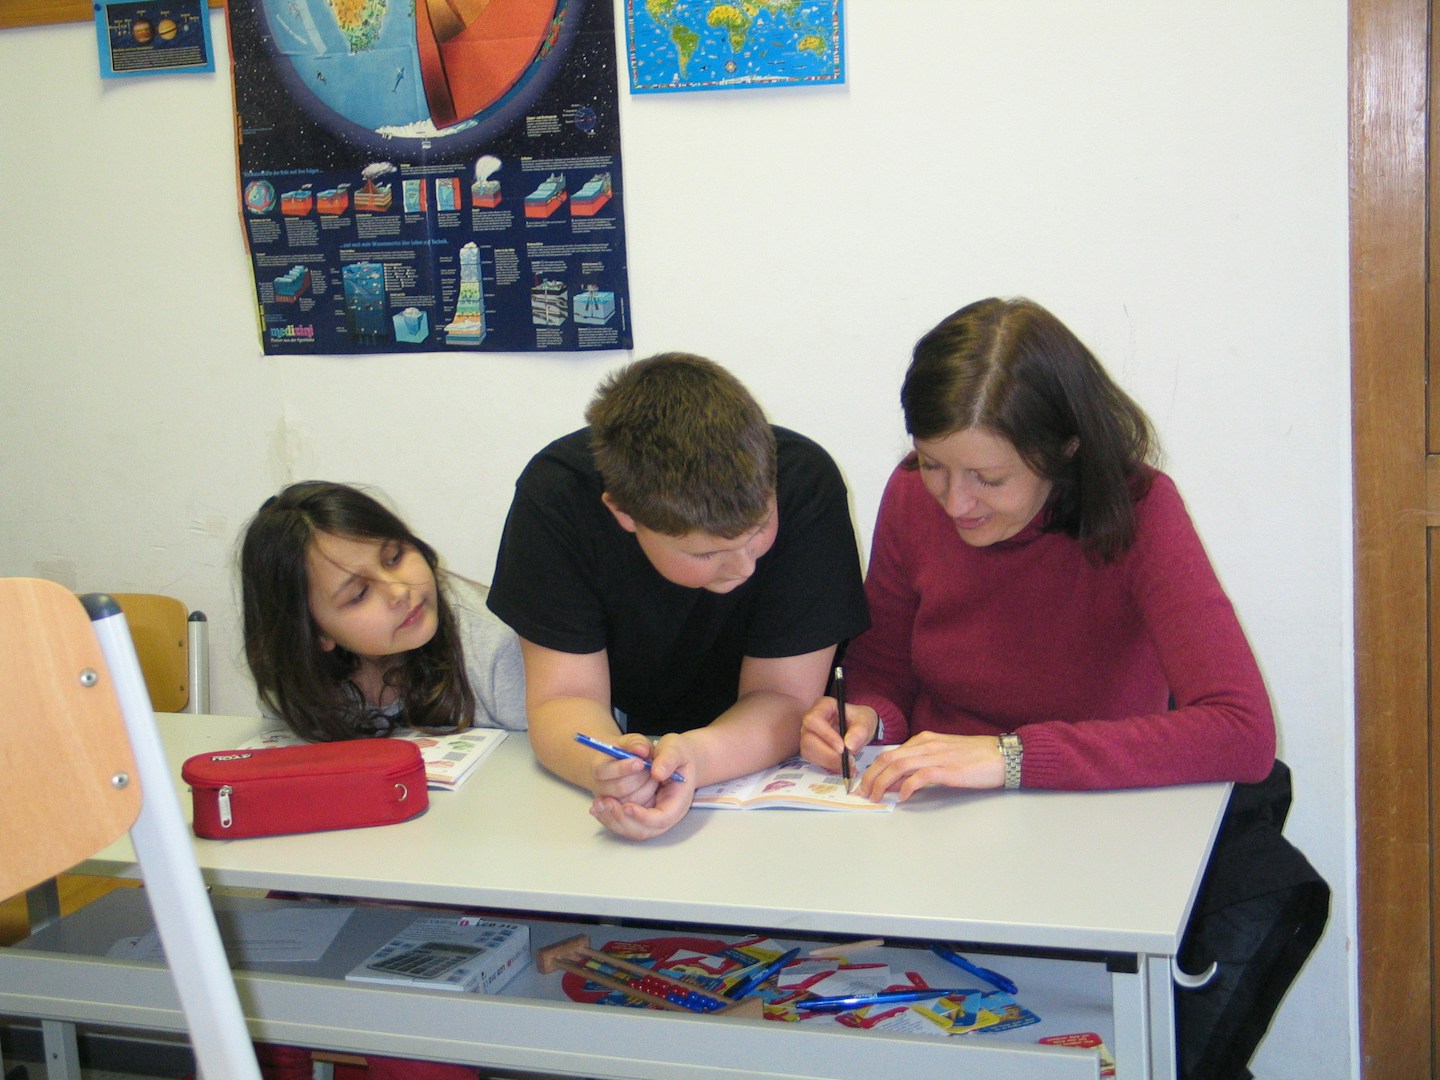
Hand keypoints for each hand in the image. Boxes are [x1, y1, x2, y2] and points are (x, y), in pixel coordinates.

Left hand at [589, 733, 696, 840]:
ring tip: (598, 804)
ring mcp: (652, 816)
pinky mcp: (640, 814)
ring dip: (612, 819)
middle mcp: (665, 814)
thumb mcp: (676, 749)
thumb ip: (668, 760)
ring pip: (630, 829)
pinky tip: (597, 806)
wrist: (677, 757)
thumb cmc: (678, 753)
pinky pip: (624, 823)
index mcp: (678, 801)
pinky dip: (609, 817)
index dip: (643, 817)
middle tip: (606, 802)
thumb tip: (657, 773)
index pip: (662, 819)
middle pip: (644, 830)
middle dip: (623, 819)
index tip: (627, 806)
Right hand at [800, 696, 877, 773]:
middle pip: (808, 739)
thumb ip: (860, 731)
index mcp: (822, 706)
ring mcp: (808, 734)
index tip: (843, 748)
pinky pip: (815, 760)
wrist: (860, 728)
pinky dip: (831, 766)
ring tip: (850, 765)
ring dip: (830, 762)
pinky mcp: (811, 748)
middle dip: (828, 754)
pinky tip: (845, 767)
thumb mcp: (866, 721)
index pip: (814, 720)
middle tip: (849, 761)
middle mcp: (810, 720)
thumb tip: (850, 746)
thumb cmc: (861, 719)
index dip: (826, 735)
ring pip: (809, 752)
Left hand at [856, 731, 1004, 802]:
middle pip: (888, 759)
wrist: (1003, 755)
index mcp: (925, 740)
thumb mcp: (944, 753)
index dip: (874, 769)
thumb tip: (902, 779)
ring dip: (882, 783)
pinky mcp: (947, 770)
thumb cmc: (977, 756)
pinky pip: (919, 778)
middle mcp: (926, 745)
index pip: (891, 753)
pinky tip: (902, 798)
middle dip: (871, 776)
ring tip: (876, 797)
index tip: (866, 783)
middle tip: (863, 793)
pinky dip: (906, 787)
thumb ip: (924, 762)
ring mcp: (936, 756)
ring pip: (898, 767)